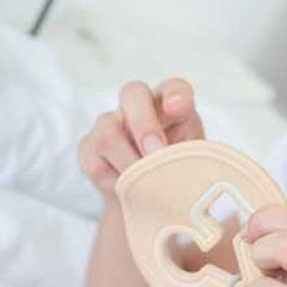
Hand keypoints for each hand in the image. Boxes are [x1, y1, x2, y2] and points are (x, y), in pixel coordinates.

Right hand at [78, 78, 204, 196]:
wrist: (152, 196)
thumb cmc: (180, 170)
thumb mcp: (197, 161)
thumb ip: (196, 157)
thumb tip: (187, 167)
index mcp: (172, 105)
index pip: (175, 89)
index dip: (176, 94)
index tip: (178, 108)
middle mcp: (138, 106)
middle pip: (132, 94)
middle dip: (144, 125)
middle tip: (156, 153)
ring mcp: (109, 124)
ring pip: (108, 134)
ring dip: (129, 163)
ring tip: (146, 185)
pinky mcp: (89, 149)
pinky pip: (95, 163)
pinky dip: (114, 182)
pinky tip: (129, 191)